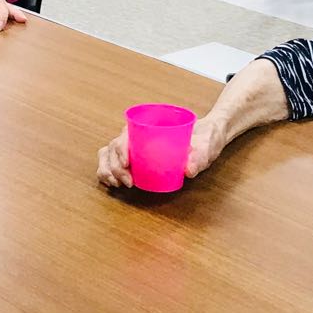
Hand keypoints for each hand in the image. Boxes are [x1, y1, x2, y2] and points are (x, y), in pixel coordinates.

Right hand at [96, 114, 227, 189]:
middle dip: (114, 167)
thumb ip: (200, 156)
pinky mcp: (134, 156)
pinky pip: (112, 162)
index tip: (127, 164)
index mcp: (150, 126)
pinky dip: (107, 172)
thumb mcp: (206, 145)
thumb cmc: (204, 138)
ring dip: (107, 170)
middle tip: (128, 183)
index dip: (120, 150)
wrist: (205, 137)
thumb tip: (188, 170)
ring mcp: (134, 145)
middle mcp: (137, 134)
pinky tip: (112, 184)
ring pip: (108, 154)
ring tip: (116, 185)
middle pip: (113, 148)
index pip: (126, 135)